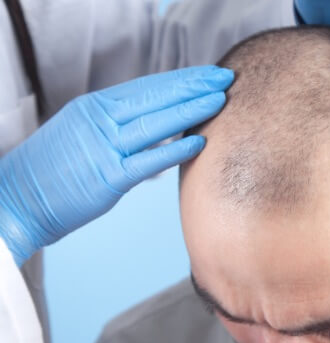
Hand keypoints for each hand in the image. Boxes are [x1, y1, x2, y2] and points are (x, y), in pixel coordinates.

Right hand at [0, 65, 233, 264]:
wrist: (16, 198)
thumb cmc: (53, 169)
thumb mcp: (81, 131)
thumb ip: (115, 122)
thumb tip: (155, 119)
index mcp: (94, 106)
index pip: (147, 87)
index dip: (181, 79)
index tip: (208, 75)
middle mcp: (98, 121)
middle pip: (155, 97)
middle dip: (194, 86)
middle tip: (225, 78)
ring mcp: (102, 148)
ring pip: (156, 124)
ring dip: (191, 110)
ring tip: (220, 100)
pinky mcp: (106, 178)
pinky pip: (148, 161)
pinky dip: (176, 151)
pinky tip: (201, 142)